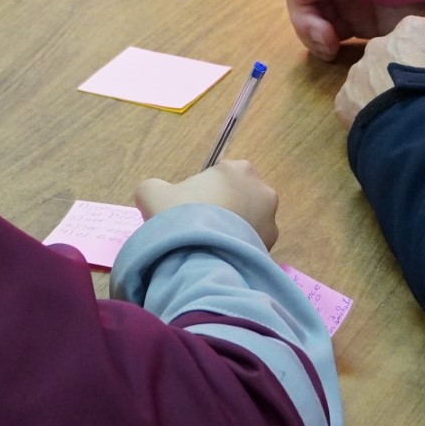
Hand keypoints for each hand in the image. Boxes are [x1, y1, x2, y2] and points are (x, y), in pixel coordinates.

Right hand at [135, 160, 279, 248]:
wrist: (199, 255)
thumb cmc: (180, 215)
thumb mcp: (152, 193)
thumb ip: (155, 187)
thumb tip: (158, 194)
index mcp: (237, 169)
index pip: (221, 176)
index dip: (205, 191)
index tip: (192, 207)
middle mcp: (262, 189)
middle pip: (240, 197)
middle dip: (226, 208)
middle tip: (201, 226)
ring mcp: (271, 219)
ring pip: (250, 221)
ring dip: (235, 229)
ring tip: (211, 245)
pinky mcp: (273, 245)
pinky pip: (252, 244)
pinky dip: (239, 248)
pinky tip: (221, 256)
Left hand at [335, 16, 424, 126]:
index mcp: (414, 29)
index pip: (421, 36)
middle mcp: (380, 43)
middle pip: (392, 54)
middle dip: (403, 72)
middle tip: (421, 99)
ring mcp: (358, 71)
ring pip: (371, 78)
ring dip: (382, 92)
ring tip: (403, 117)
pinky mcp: (344, 100)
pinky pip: (356, 103)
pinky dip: (367, 113)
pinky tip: (386, 128)